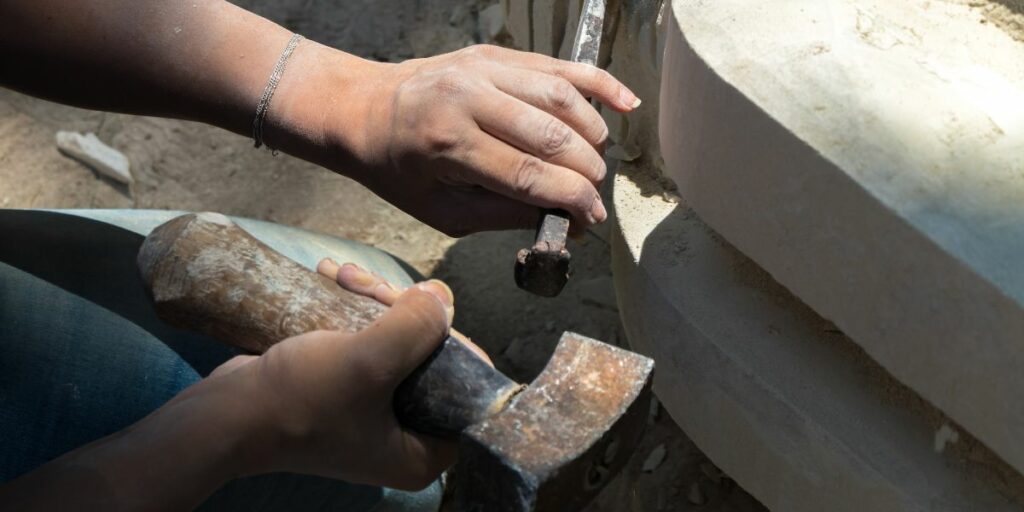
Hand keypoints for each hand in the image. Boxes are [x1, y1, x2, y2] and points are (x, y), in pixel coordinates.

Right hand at [208, 264, 466, 489]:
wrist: (226, 415)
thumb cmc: (301, 400)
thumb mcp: (369, 361)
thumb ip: (417, 327)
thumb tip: (443, 296)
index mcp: (421, 453)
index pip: (465, 391)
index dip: (453, 343)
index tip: (425, 309)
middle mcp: (402, 437)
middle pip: (429, 357)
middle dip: (400, 309)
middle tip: (367, 284)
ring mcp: (372, 413)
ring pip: (395, 342)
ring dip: (372, 299)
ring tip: (341, 273)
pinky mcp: (345, 392)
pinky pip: (366, 343)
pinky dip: (352, 310)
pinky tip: (332, 276)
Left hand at [269, 44, 639, 236]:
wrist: (365, 111)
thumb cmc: (400, 169)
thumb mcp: (442, 211)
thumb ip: (503, 214)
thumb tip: (562, 217)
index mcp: (449, 144)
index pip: (530, 175)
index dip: (572, 200)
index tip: (591, 219)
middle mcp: (469, 98)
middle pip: (553, 137)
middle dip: (587, 173)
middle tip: (593, 198)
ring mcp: (484, 68)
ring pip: (563, 98)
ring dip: (594, 136)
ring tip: (597, 165)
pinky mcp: (496, 54)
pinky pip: (558, 65)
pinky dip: (598, 84)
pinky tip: (626, 104)